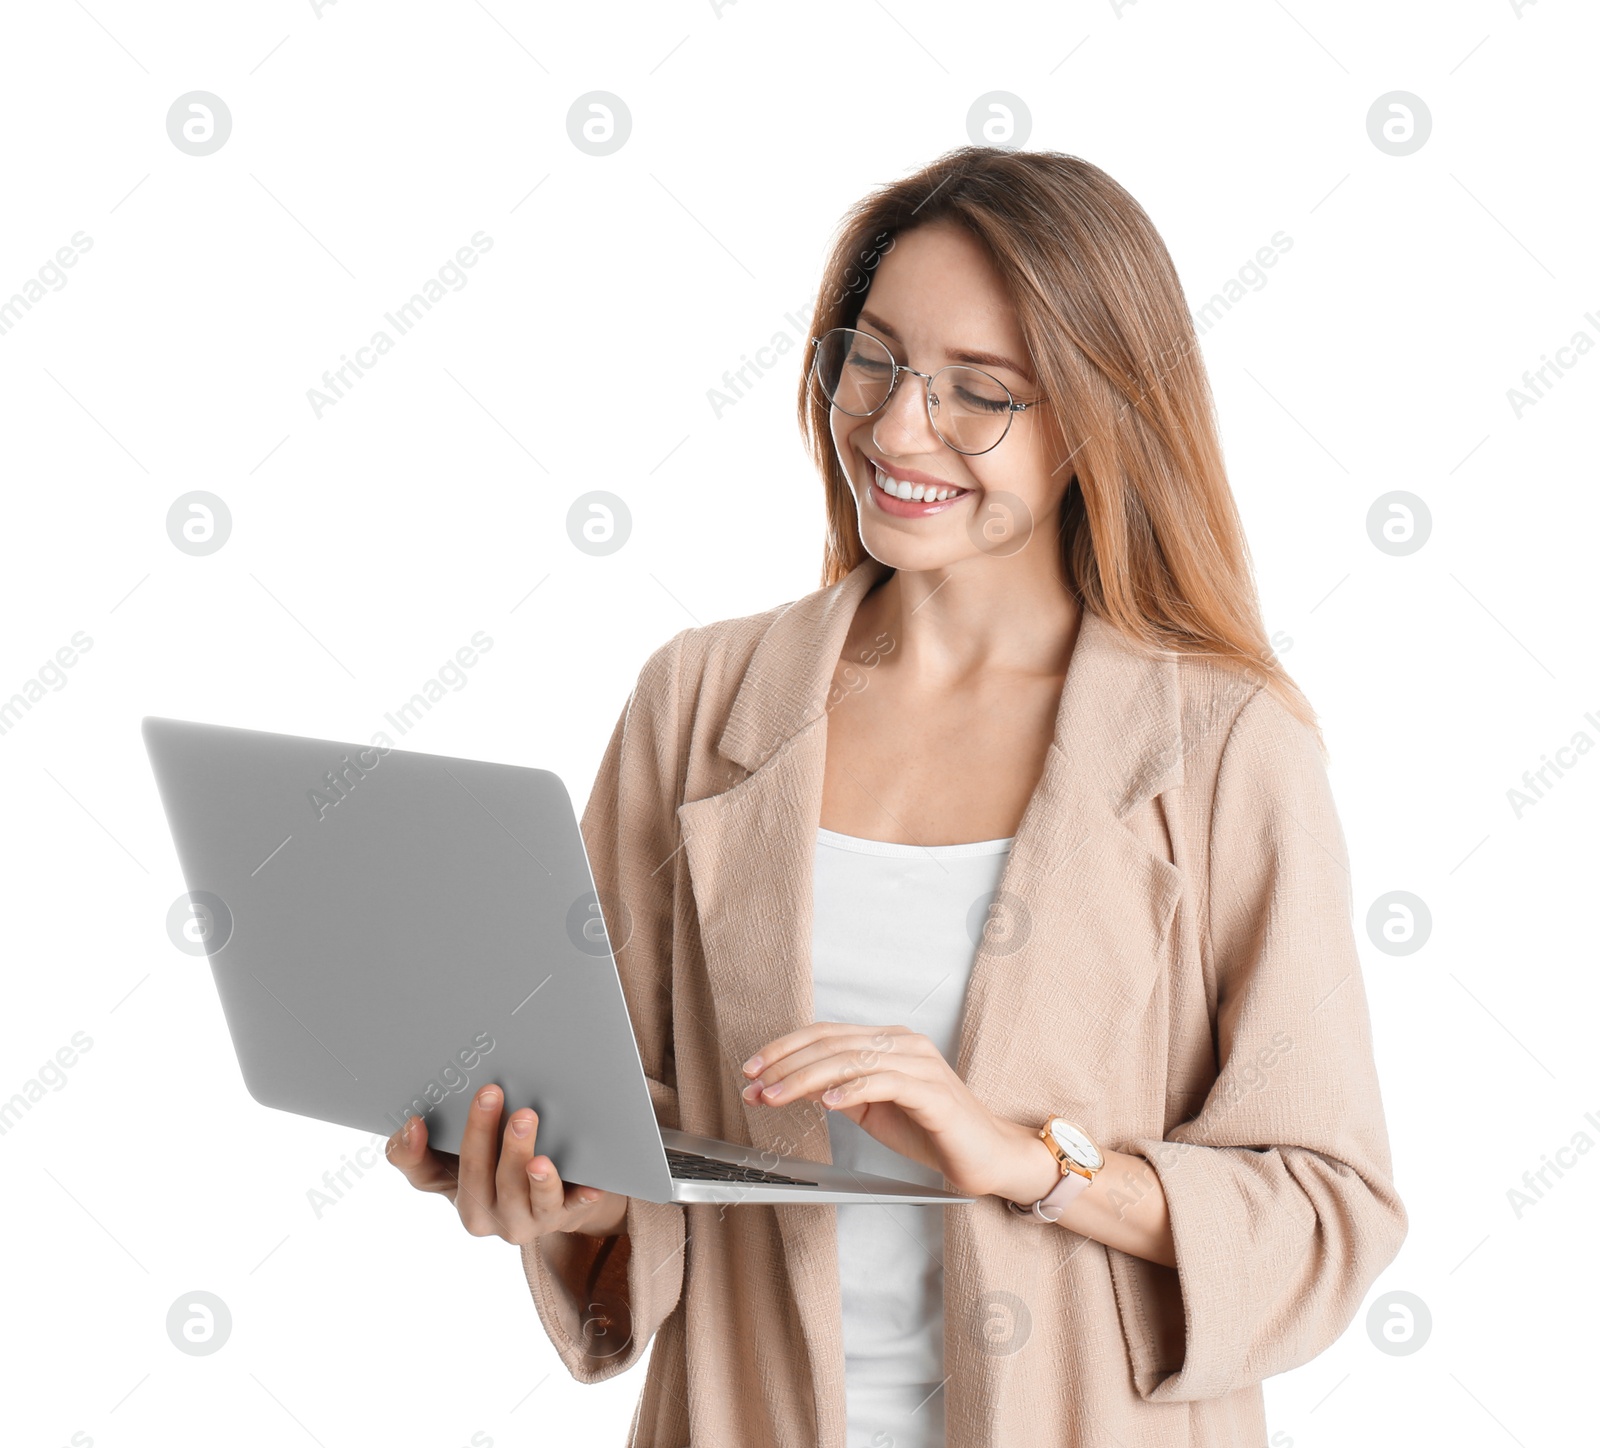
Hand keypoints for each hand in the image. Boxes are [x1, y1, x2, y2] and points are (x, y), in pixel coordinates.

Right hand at [386, 1084, 628, 1243]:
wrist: (553, 1198)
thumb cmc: (497, 1171)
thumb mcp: (455, 1163)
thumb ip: (422, 1149)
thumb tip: (412, 1125)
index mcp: (456, 1197)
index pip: (429, 1175)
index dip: (416, 1152)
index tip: (419, 1120)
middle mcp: (489, 1218)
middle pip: (483, 1179)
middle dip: (484, 1136)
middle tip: (492, 1095)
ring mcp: (528, 1221)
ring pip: (526, 1198)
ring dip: (528, 1171)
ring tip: (532, 1137)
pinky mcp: (565, 1216)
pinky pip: (571, 1209)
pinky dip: (579, 1196)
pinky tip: (589, 1185)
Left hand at [740, 1023, 1052, 1200]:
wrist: (987, 1156)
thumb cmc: (932, 1131)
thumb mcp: (873, 1110)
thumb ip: (839, 1092)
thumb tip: (794, 1085)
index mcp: (887, 1042)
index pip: (826, 1035)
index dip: (784, 1049)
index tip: (751, 1069)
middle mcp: (903, 1044)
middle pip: (832, 1043)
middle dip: (785, 1064)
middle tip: (754, 1085)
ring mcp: (920, 1064)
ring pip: (851, 1059)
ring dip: (806, 1078)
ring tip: (776, 1095)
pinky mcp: (933, 1091)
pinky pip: (885, 1082)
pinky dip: (852, 1089)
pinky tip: (829, 1102)